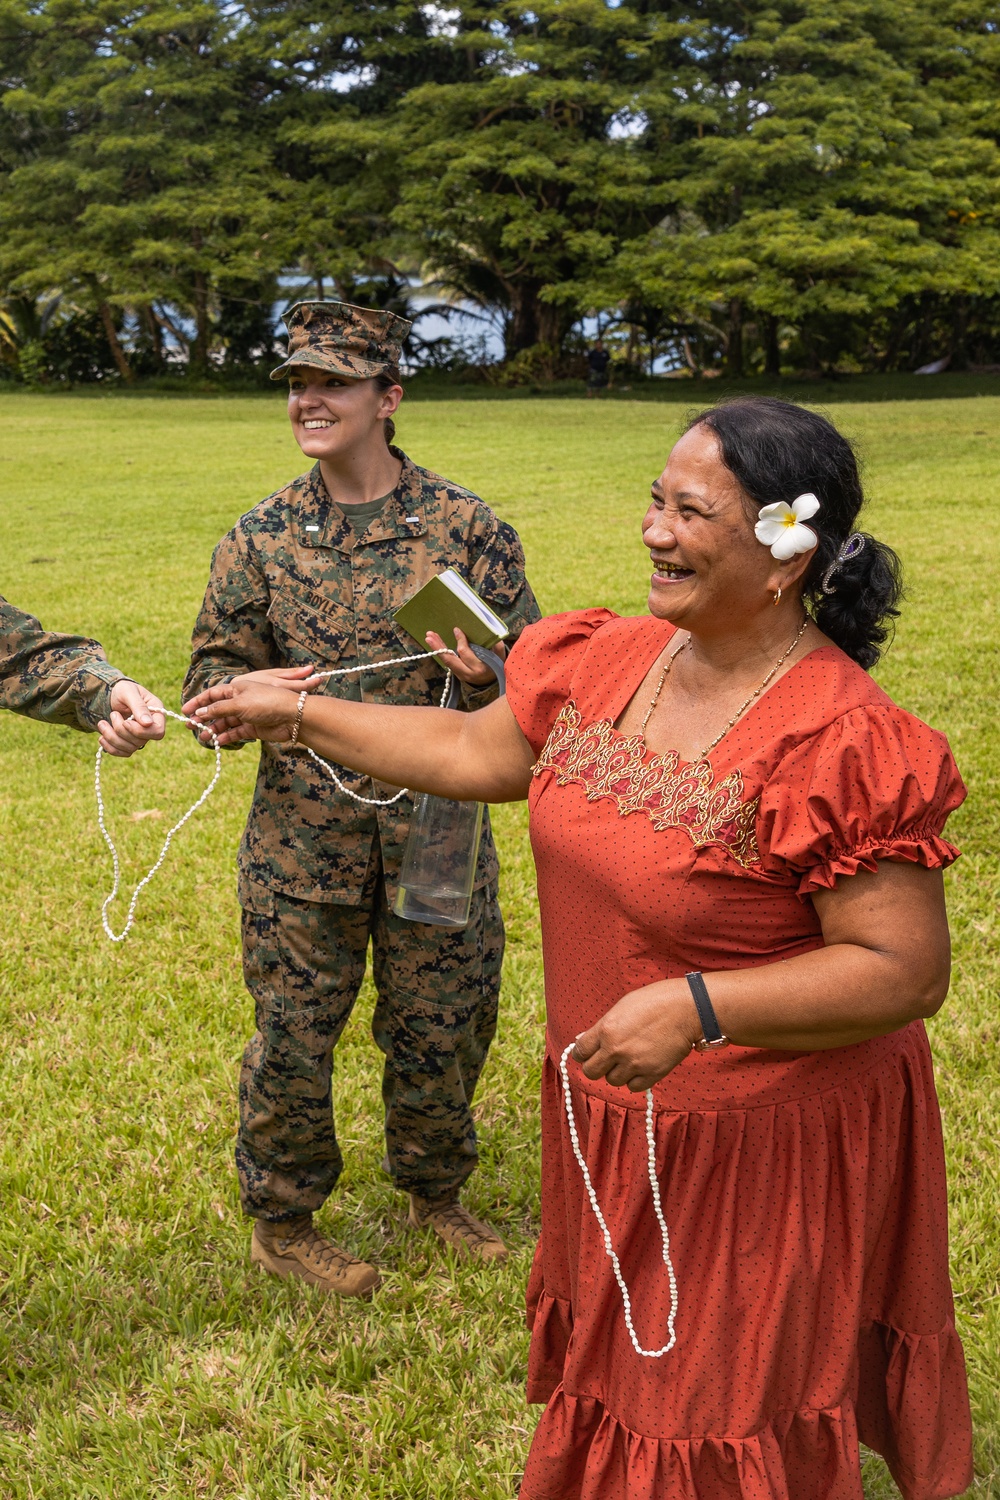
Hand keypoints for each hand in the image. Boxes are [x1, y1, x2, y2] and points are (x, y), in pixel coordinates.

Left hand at [98, 680, 165, 756]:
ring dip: (112, 737)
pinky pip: (122, 752)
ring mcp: (140, 737)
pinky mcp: (128, 743)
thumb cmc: (122, 690)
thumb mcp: (129, 692)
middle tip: (113, 714)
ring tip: (101, 723)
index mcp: (156, 714)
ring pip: (129, 748)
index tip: (126, 722)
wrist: (111, 695)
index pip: (158, 732)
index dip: (141, 731)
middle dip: (121, 730)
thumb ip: (139, 706)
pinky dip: (109, 747)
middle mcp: (150, 728)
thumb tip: (148, 723)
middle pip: (140, 741)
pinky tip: (101, 737)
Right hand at [182, 679, 303, 745]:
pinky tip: (217, 741)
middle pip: (217, 709)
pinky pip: (235, 732)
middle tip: (190, 726)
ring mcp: (246, 715)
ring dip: (214, 729)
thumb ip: (219, 709)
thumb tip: (201, 713)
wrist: (293, 716)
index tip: (184, 710)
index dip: (198, 702)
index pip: (212, 694)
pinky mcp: (253, 728)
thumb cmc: (267, 703)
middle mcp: (240, 701)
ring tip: (203, 737)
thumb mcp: (240, 703)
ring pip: (225, 722)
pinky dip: (226, 737)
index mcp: (237, 688)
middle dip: (203, 717)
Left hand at [426, 628, 505, 686]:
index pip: (465, 653)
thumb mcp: (500, 656)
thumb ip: (497, 646)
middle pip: (450, 660)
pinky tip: (435, 643)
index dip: (460, 641)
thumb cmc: (497, 665)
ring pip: (447, 662)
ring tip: (428, 637)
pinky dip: (441, 652)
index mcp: (478, 668)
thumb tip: (490, 633)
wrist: (494, 681)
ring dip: (437, 649)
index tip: (456, 629)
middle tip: (429, 636)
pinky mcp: (457, 674)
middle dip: (439, 647)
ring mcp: (461, 675)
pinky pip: (448, 662)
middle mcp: (467, 673)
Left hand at [572, 980, 701, 1091]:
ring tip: (629, 1060)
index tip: (588, 1053)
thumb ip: (604, 1027)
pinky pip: (634, 1087)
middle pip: (591, 1072)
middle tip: (605, 1060)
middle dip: (596, 1066)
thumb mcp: (622, 1007)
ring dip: (618, 1073)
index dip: (583, 1053)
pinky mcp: (652, 1074)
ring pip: (613, 1081)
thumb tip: (588, 1040)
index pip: (580, 1052)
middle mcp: (616, 1049)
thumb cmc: (655, 1001)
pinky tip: (642, 1066)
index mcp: (606, 1029)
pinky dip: (635, 1079)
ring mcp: (634, 1064)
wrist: (687, 1008)